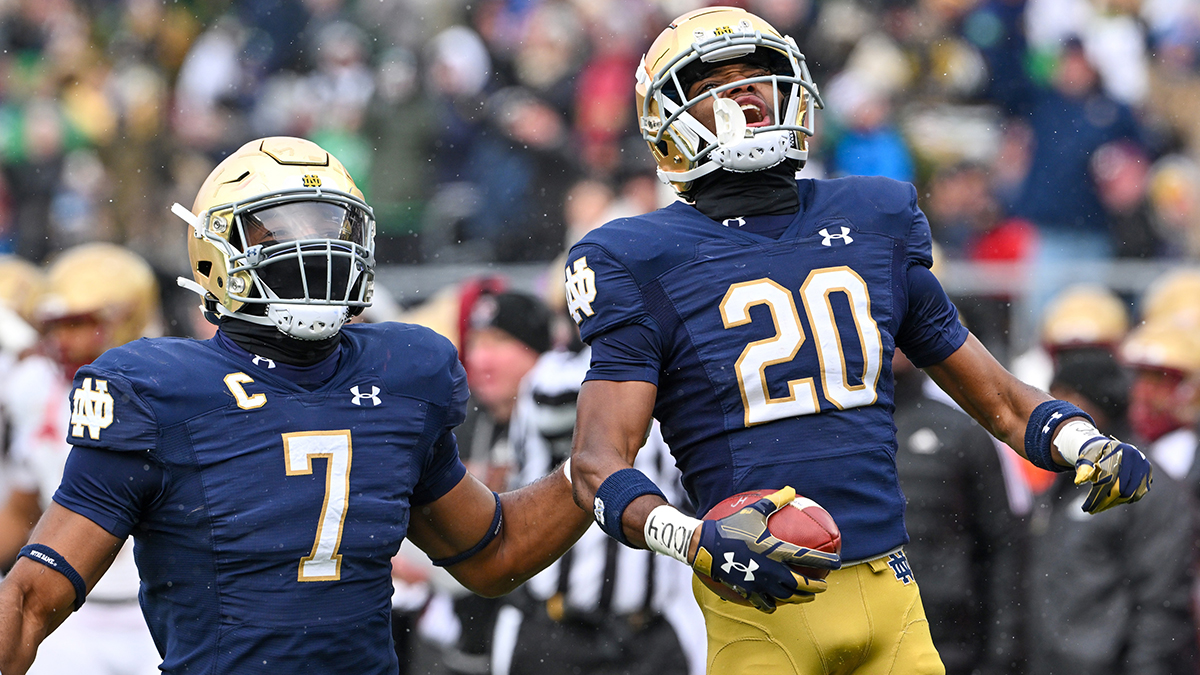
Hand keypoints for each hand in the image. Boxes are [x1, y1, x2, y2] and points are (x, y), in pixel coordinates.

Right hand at [691, 487, 840, 612]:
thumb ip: (774, 501)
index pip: (808, 559)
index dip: (826, 562)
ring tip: (807, 597)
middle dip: (817, 587)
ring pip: (788, 597)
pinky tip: (778, 602)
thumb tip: (791, 489)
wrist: (706, 546)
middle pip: (802, 585)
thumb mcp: (754, 511)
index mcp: (776, 550)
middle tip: (824, 585)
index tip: (838, 563)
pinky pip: (767, 604)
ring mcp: (761, 583)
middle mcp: (772, 570)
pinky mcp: (749, 592)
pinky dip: (776, 604)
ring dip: (801, 598)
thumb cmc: (731, 526)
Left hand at [1073, 439, 1152, 513]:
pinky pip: (1139, 492)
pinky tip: (1113, 501)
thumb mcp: (1086, 458)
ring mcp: (1143, 466)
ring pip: (1131, 492)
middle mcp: (1135, 457)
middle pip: (1122, 487)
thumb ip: (1084, 468)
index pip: (1110, 478)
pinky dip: (1126, 499)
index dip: (1098, 494)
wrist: (1108, 447)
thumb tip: (1079, 481)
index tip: (1087, 506)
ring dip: (1116, 503)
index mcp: (1119, 451)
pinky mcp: (1147, 473)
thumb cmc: (1094, 454)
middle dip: (1106, 501)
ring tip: (1101, 507)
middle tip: (1093, 510)